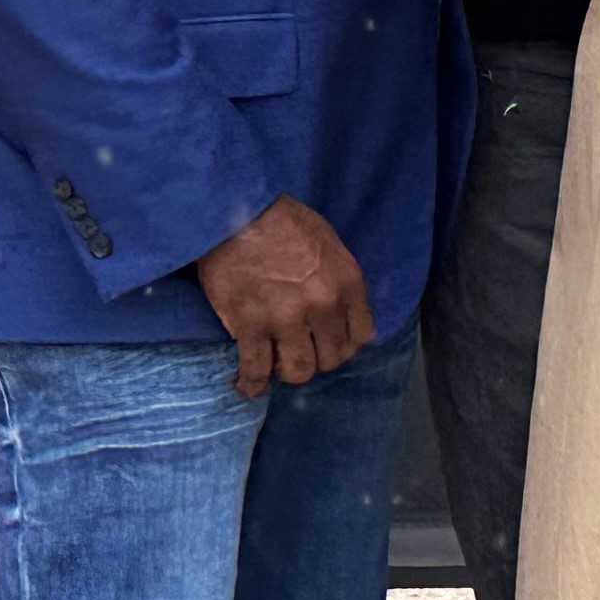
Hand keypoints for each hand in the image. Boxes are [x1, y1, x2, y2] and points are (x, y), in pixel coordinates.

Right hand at [197, 196, 373, 396]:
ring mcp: (287, 319)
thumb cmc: (283, 222)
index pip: (361, 335)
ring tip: (276, 365)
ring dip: (288, 371)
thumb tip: (338, 311)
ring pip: (299, 369)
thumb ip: (337, 280)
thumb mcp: (329, 245)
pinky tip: (247, 386)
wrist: (238, 212)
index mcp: (347, 283)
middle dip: (317, 358)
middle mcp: (323, 305)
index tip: (330, 345)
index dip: (345, 345)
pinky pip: (256, 368)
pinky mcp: (251, 326)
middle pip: (331, 357)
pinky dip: (252, 383)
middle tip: (300, 353)